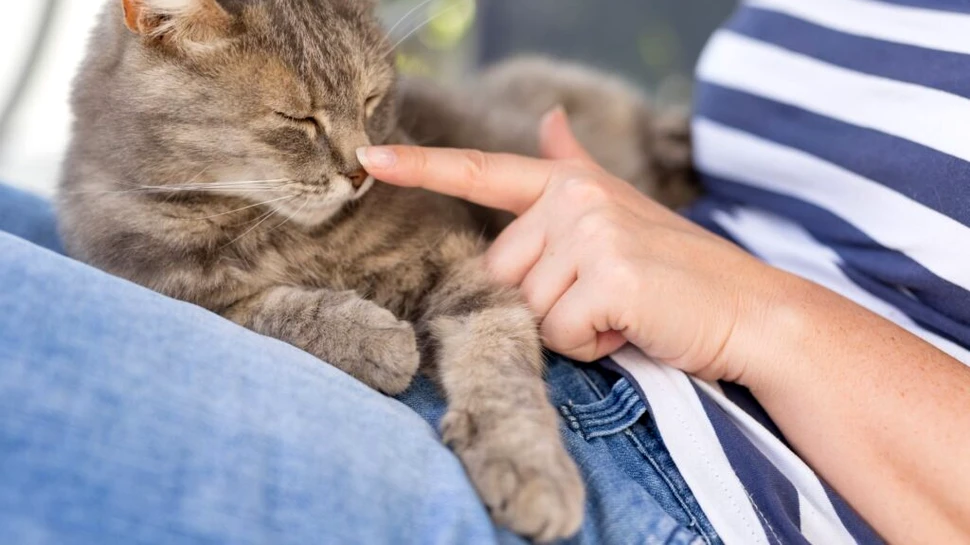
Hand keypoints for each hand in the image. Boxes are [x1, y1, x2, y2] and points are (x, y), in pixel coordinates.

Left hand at [357, 110, 791, 382]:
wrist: (750, 311)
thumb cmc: (678, 271)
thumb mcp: (620, 212)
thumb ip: (572, 168)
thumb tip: (547, 118)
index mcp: (569, 185)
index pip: (484, 172)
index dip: (422, 167)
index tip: (367, 158)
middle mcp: (575, 198)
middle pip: (502, 274)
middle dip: (546, 305)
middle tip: (606, 300)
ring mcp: (591, 232)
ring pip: (528, 310)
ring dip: (572, 330)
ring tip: (625, 312)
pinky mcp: (609, 275)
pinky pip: (561, 333)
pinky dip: (594, 346)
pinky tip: (633, 326)